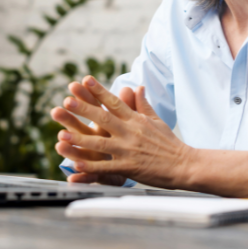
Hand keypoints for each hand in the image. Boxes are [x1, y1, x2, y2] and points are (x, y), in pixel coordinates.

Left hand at [55, 76, 193, 189]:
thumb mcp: (156, 120)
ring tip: (62, 135)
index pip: (115, 102)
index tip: (85, 80)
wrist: (185, 165)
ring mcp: (128, 150)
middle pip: (103, 118)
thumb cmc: (170, 143)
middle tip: (67, 101)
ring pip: (100, 143)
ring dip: (80, 140)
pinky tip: (76, 165)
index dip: (99, 90)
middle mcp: (130, 132)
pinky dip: (91, 167)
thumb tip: (137, 87)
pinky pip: (106, 167)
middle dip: (84, 109)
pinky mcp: (129, 168)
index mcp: (136, 120)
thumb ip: (143, 104)